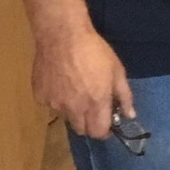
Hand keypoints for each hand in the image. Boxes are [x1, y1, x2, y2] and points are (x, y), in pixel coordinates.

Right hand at [32, 24, 132, 139]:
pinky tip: (60, 82)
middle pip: (81, 130)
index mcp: (96, 102)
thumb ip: (124, 96)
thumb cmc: (94, 51)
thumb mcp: (117, 70)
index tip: (107, 122)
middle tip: (92, 106)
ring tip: (75, 88)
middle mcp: (74, 108)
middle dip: (89, 123)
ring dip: (72, 110)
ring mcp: (54, 104)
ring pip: (66, 117)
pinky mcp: (40, 97)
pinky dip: (57, 99)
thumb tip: (130, 115)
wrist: (62, 36)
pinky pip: (50, 105)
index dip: (104, 130)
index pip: (99, 132)